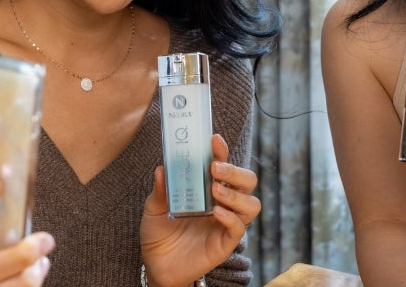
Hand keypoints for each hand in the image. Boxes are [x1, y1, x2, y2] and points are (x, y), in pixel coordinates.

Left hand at [140, 134, 260, 286]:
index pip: (224, 164)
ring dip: (235, 194)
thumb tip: (162, 168)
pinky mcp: (226, 243)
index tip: (213, 139)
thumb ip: (160, 190)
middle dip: (235, 171)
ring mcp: (227, 222)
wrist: (156, 266)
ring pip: (251, 204)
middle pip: (247, 180)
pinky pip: (239, 228)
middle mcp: (223, 202)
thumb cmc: (159, 233)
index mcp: (209, 188)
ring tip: (215, 191)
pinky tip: (216, 212)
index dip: (222, 150)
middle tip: (215, 168)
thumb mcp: (154, 208)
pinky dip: (230, 218)